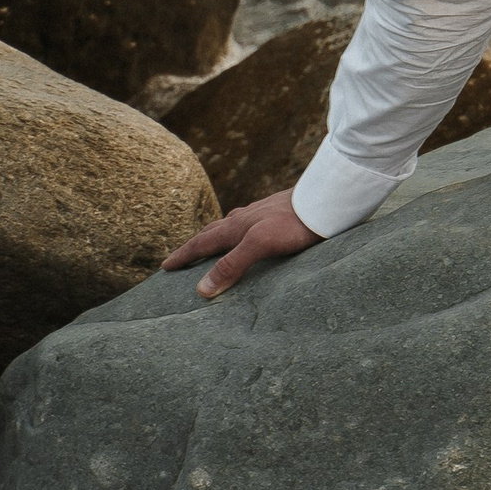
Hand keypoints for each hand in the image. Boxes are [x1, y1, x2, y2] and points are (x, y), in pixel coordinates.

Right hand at [161, 193, 321, 297]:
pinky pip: (250, 221)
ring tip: (211, 241)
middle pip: (212, 232)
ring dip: (216, 235)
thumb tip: (201, 289)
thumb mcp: (259, 245)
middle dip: (194, 245)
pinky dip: (239, 228)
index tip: (165, 267)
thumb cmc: (293, 224)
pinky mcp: (279, 212)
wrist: (325, 201)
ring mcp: (262, 213)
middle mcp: (244, 217)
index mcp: (236, 227)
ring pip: (231, 224)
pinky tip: (250, 228)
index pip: (201, 243)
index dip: (183, 256)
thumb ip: (232, 265)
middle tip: (180, 256)